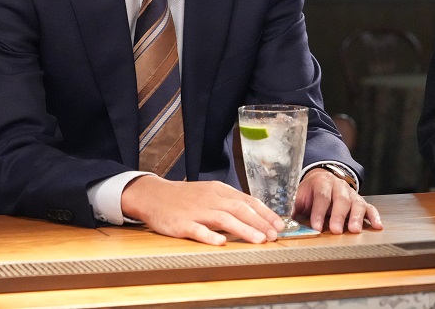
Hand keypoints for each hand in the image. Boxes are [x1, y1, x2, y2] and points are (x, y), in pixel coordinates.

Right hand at [121, 175, 283, 244]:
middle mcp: (211, 199)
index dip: (265, 213)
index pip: (248, 201)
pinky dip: (210, 236)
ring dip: (243, 229)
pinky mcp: (181, 223)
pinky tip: (221, 242)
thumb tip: (255, 214)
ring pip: (223, 219)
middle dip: (260, 222)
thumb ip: (230, 202)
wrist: (155, 195)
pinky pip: (197, 230)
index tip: (280, 224)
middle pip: (240, 209)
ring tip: (258, 240)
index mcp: (220, 191)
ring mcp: (196, 211)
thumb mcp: (211, 193)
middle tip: (274, 235)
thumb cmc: (186, 197)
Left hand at [294, 168, 382, 233]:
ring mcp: (352, 194)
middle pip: (341, 199)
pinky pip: (370, 208)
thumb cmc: (310, 193)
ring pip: (356, 203)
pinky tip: (377, 226)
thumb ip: (292, 209)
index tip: (316, 227)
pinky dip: (374, 217)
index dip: (319, 212)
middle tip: (335, 230)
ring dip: (356, 217)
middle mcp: (339, 186)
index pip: (321, 196)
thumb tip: (280, 224)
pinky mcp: (361, 201)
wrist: (323, 178)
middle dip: (338, 215)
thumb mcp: (298, 196)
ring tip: (354, 230)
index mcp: (321, 183)